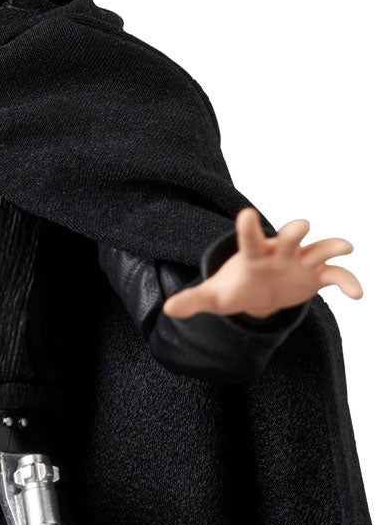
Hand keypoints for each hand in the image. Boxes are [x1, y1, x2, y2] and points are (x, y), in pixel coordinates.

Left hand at [162, 207, 362, 318]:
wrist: (258, 293)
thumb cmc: (235, 288)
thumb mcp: (214, 297)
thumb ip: (193, 300)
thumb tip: (168, 309)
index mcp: (253, 256)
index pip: (249, 240)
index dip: (248, 228)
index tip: (246, 214)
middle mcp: (278, 253)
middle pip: (287, 238)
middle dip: (292, 233)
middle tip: (300, 226)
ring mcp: (299, 263)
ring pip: (317, 249)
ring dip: (330, 247)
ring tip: (345, 247)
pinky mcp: (315, 277)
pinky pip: (335, 275)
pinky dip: (347, 281)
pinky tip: (357, 294)